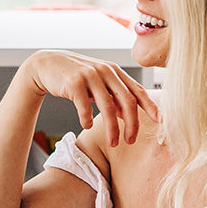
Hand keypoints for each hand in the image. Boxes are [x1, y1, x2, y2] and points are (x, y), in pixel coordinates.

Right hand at [22, 50, 158, 146]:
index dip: (151, 107)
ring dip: (112, 129)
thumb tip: (129, 115)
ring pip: (108, 107)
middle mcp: (106, 71)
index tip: (161, 123)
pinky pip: (85, 106)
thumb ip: (114, 95)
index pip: (138, 90)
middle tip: (130, 141)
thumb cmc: (75, 76)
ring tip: (113, 143)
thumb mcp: (98, 82)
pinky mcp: (73, 82)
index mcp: (115, 71)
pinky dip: (88, 119)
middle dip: (132, 124)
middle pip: (128, 100)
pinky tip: (87, 125)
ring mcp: (90, 75)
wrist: (46, 64)